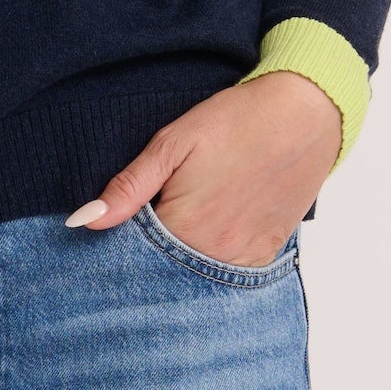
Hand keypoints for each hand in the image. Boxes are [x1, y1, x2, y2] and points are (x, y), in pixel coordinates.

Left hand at [66, 71, 340, 266]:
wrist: (306, 114)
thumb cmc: (237, 121)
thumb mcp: (173, 144)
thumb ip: (128, 187)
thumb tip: (84, 220)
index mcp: (183, 226)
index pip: (132, 256)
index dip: (120, 243)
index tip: (118, 227)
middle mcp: (214, 252)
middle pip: (163, 271)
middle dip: (149, 257)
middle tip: (155, 221)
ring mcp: (242, 257)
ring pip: (195, 275)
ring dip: (180, 259)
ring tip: (185, 220)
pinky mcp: (265, 252)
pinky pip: (227, 272)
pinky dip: (211, 260)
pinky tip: (208, 232)